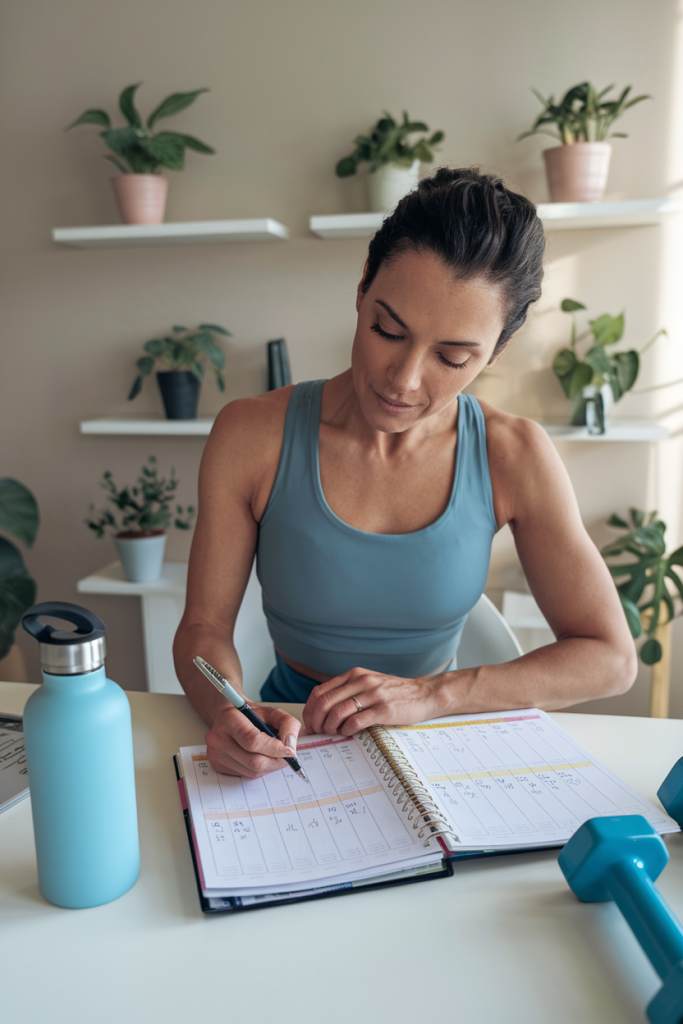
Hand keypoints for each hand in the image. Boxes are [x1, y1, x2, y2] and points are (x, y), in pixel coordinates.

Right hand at [205, 702, 301, 778]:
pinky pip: (246, 775)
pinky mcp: (217, 766)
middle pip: (254, 761)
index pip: (253, 741)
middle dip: (276, 761)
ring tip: (274, 754)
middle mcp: (217, 738)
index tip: (290, 750)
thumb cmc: (252, 714)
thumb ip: (287, 724)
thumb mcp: (272, 712)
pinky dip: (259, 770)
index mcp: (228, 718)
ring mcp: (215, 754)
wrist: (229, 718)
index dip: (275, 748)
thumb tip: (291, 746)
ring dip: (269, 766)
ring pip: (252, 771)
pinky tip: (260, 757)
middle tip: (287, 755)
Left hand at [303, 666, 443, 735]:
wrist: (425, 694)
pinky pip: (356, 721)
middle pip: (324, 702)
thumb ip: (349, 692)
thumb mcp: (369, 683)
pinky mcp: (384, 709)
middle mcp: (361, 681)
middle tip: (317, 733)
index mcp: (354, 675)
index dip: (309, 710)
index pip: (320, 692)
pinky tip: (348, 733)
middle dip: (316, 721)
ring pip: (337, 712)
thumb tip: (323, 712)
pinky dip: (346, 730)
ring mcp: (373, 694)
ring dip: (330, 727)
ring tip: (333, 734)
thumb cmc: (395, 693)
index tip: (310, 724)